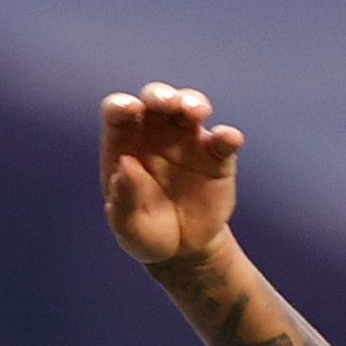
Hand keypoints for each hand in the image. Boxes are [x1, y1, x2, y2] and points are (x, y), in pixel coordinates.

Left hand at [101, 82, 239, 268]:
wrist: (184, 250)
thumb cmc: (146, 233)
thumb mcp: (128, 227)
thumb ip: (123, 200)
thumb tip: (125, 165)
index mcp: (126, 143)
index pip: (118, 112)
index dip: (122, 105)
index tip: (129, 110)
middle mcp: (157, 132)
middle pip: (156, 100)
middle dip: (160, 95)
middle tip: (166, 103)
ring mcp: (189, 140)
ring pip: (191, 106)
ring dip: (193, 102)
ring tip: (195, 112)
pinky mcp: (218, 157)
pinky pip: (224, 140)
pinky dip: (227, 136)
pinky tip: (227, 139)